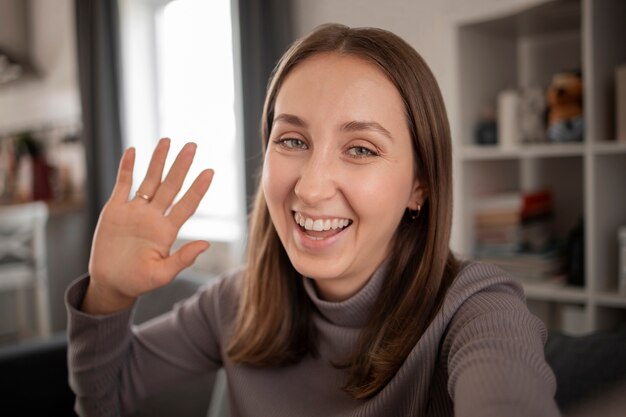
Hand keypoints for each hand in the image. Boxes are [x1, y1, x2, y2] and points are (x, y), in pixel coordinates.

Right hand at [82, 138, 213, 313]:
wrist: (110, 283)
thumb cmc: (137, 281)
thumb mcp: (161, 274)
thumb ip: (182, 259)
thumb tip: (205, 244)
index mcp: (167, 230)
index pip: (187, 204)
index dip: (198, 188)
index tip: (210, 171)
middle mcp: (154, 216)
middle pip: (171, 186)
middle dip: (181, 166)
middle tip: (192, 146)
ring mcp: (135, 211)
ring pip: (149, 180)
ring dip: (158, 161)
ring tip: (167, 140)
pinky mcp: (115, 210)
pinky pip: (123, 184)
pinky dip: (127, 167)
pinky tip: (133, 151)